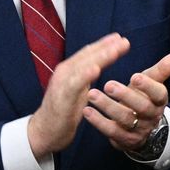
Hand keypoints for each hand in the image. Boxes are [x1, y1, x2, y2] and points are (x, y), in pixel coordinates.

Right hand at [26, 33, 132, 158]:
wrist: (44, 131)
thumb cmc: (63, 111)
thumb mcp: (78, 90)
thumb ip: (86, 77)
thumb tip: (99, 65)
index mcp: (70, 70)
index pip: (88, 53)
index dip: (104, 45)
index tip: (120, 38)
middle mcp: (65, 72)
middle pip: (87, 56)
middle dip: (106, 47)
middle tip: (124, 41)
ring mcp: (62, 83)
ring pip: (83, 66)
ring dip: (100, 57)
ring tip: (115, 50)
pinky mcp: (62, 97)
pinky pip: (74, 84)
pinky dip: (85, 75)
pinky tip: (96, 69)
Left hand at [85, 52, 169, 154]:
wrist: (140, 128)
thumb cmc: (142, 98)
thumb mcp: (152, 84)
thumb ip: (162, 70)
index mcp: (159, 101)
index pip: (159, 94)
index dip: (148, 86)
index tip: (135, 76)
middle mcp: (151, 117)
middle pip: (142, 108)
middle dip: (125, 96)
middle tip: (108, 84)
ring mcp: (138, 130)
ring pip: (125, 120)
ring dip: (108, 107)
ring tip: (92, 94)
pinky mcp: (124, 140)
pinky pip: (112, 132)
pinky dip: (99, 122)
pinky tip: (87, 110)